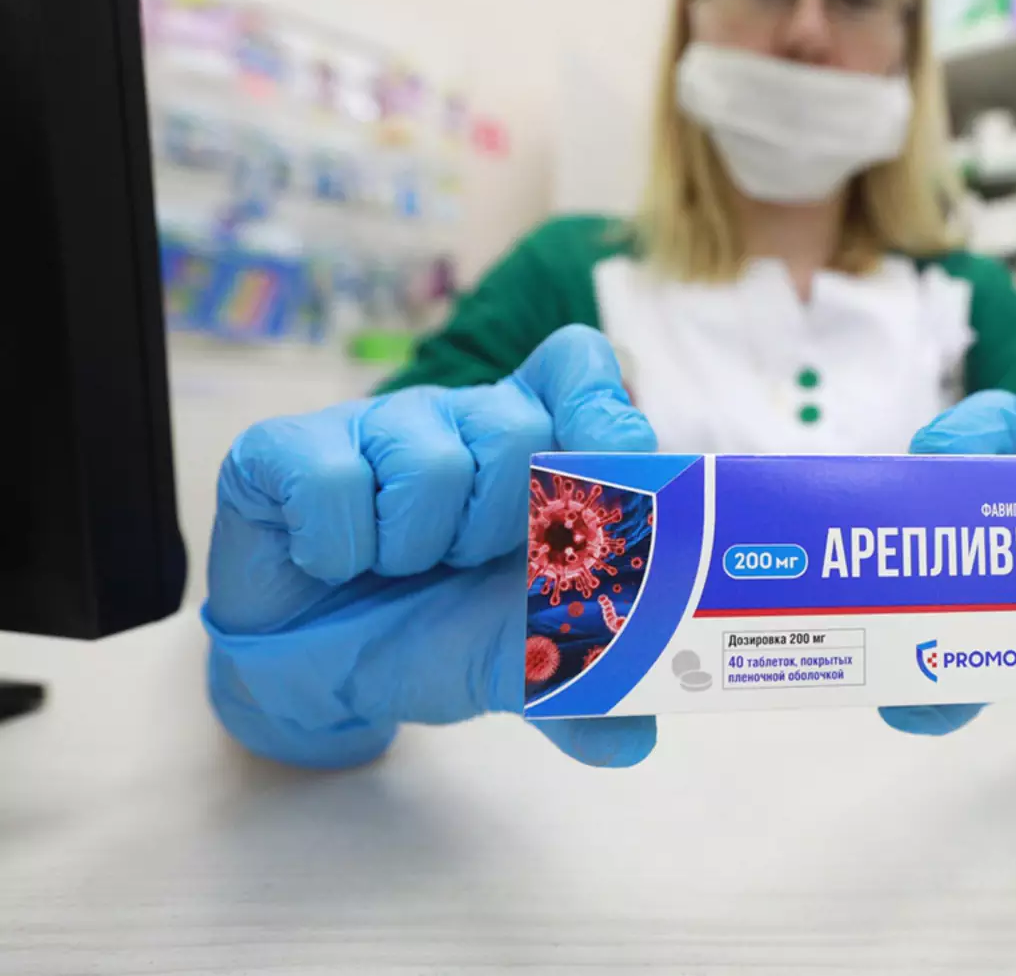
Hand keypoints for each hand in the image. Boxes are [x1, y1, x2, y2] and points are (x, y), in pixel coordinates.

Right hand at [203, 326, 659, 769]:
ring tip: (400, 567)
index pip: (576, 368)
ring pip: (432, 463)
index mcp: (530, 447)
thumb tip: (635, 740)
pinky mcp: (288, 447)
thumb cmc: (432, 634)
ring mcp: (375, 426)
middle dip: (500, 525)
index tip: (613, 461)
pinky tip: (335, 562)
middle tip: (466, 564)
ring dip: (419, 546)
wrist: (316, 673)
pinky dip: (340, 548)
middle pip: (516, 428)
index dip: (600, 404)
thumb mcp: (517, 665)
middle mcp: (459, 418)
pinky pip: (333, 480)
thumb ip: (585, 689)